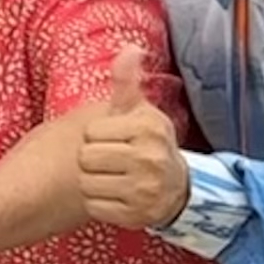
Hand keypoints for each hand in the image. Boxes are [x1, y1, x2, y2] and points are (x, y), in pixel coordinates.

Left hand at [75, 41, 191, 229]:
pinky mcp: (137, 216)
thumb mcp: (139, 111)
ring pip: (87, 183)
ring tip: (111, 177)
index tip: (113, 138)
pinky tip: (114, 195)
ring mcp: (146, 190)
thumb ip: (127, 83)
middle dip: (92, 159)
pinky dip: (97, 203)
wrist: (177, 187)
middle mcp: (151, 159)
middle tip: (109, 160)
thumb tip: (130, 47)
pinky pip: (94, 206)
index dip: (96, 135)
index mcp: (149, 128)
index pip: (92, 131)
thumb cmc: (148, 143)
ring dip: (92, 182)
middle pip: (86, 157)